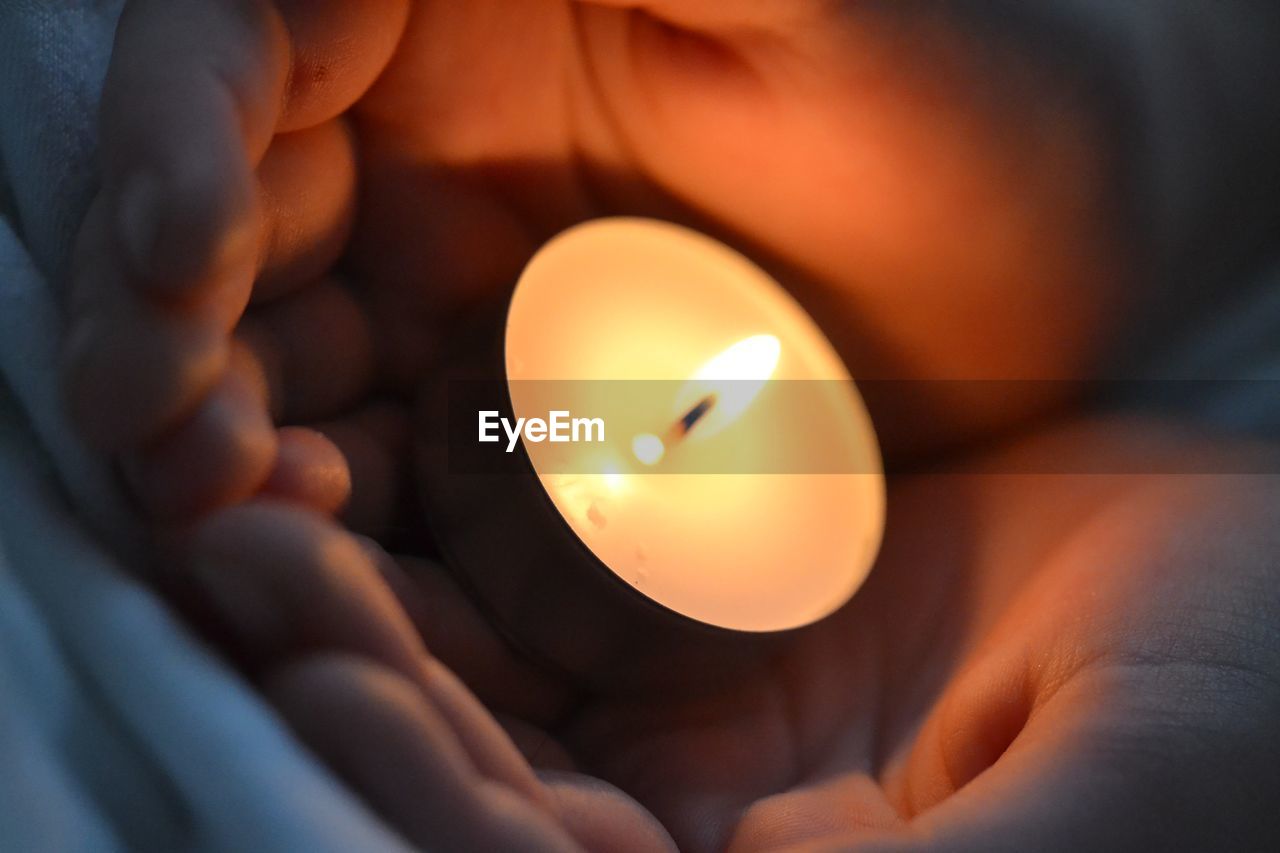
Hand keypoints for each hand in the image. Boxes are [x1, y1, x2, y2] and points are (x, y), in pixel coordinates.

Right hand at [63, 0, 1127, 526]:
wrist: (1035, 257)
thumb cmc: (972, 103)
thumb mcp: (828, 3)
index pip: (248, 38)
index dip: (174, 137)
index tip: (177, 260)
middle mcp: (422, 124)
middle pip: (216, 208)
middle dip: (167, 327)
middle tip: (180, 447)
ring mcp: (444, 263)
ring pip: (265, 340)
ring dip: (217, 433)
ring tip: (237, 518)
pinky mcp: (485, 387)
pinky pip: (364, 441)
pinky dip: (320, 496)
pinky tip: (324, 544)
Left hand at [178, 420, 1279, 850]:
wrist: (1258, 596)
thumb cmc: (1244, 713)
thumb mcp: (1113, 817)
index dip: (420, 804)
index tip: (315, 679)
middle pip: (474, 801)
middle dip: (351, 694)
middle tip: (237, 559)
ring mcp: (690, 762)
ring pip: (479, 705)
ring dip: (367, 616)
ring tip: (259, 510)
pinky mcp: (695, 653)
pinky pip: (534, 613)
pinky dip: (448, 556)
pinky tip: (372, 474)